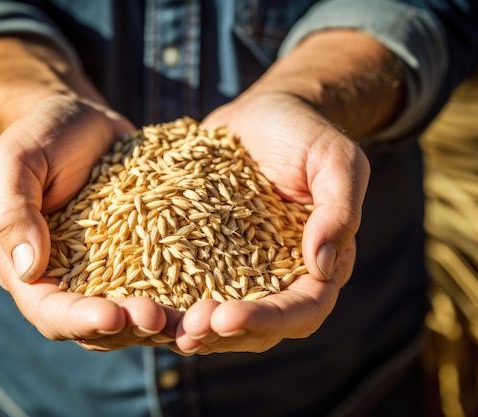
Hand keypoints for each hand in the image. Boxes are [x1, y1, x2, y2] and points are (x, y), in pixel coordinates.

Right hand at [0, 94, 181, 349]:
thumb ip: (13, 212)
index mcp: (27, 269)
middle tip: (160, 319)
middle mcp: (68, 281)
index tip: (112, 315)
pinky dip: (182, 295)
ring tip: (190, 316)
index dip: (79, 320)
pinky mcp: (141, 257)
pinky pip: (163, 285)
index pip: (50, 311)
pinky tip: (208, 294)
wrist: (82, 121)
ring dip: (160, 321)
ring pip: (133, 316)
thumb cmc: (41, 135)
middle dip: (127, 327)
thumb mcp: (16, 162)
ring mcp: (107, 273)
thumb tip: (29, 270)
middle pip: (96, 327)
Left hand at [171, 90, 369, 353]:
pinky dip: (167, 298)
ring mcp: (241, 270)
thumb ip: (339, 210)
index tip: (228, 317)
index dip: (267, 319)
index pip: (303, 309)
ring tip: (157, 324)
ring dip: (191, 326)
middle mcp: (280, 278)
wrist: (263, 114)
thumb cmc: (305, 133)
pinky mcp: (207, 256)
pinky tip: (138, 299)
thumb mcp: (336, 161)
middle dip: (222, 333)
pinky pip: (188, 285)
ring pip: (220, 317)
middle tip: (187, 329)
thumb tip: (323, 266)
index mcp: (319, 265)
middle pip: (258, 327)